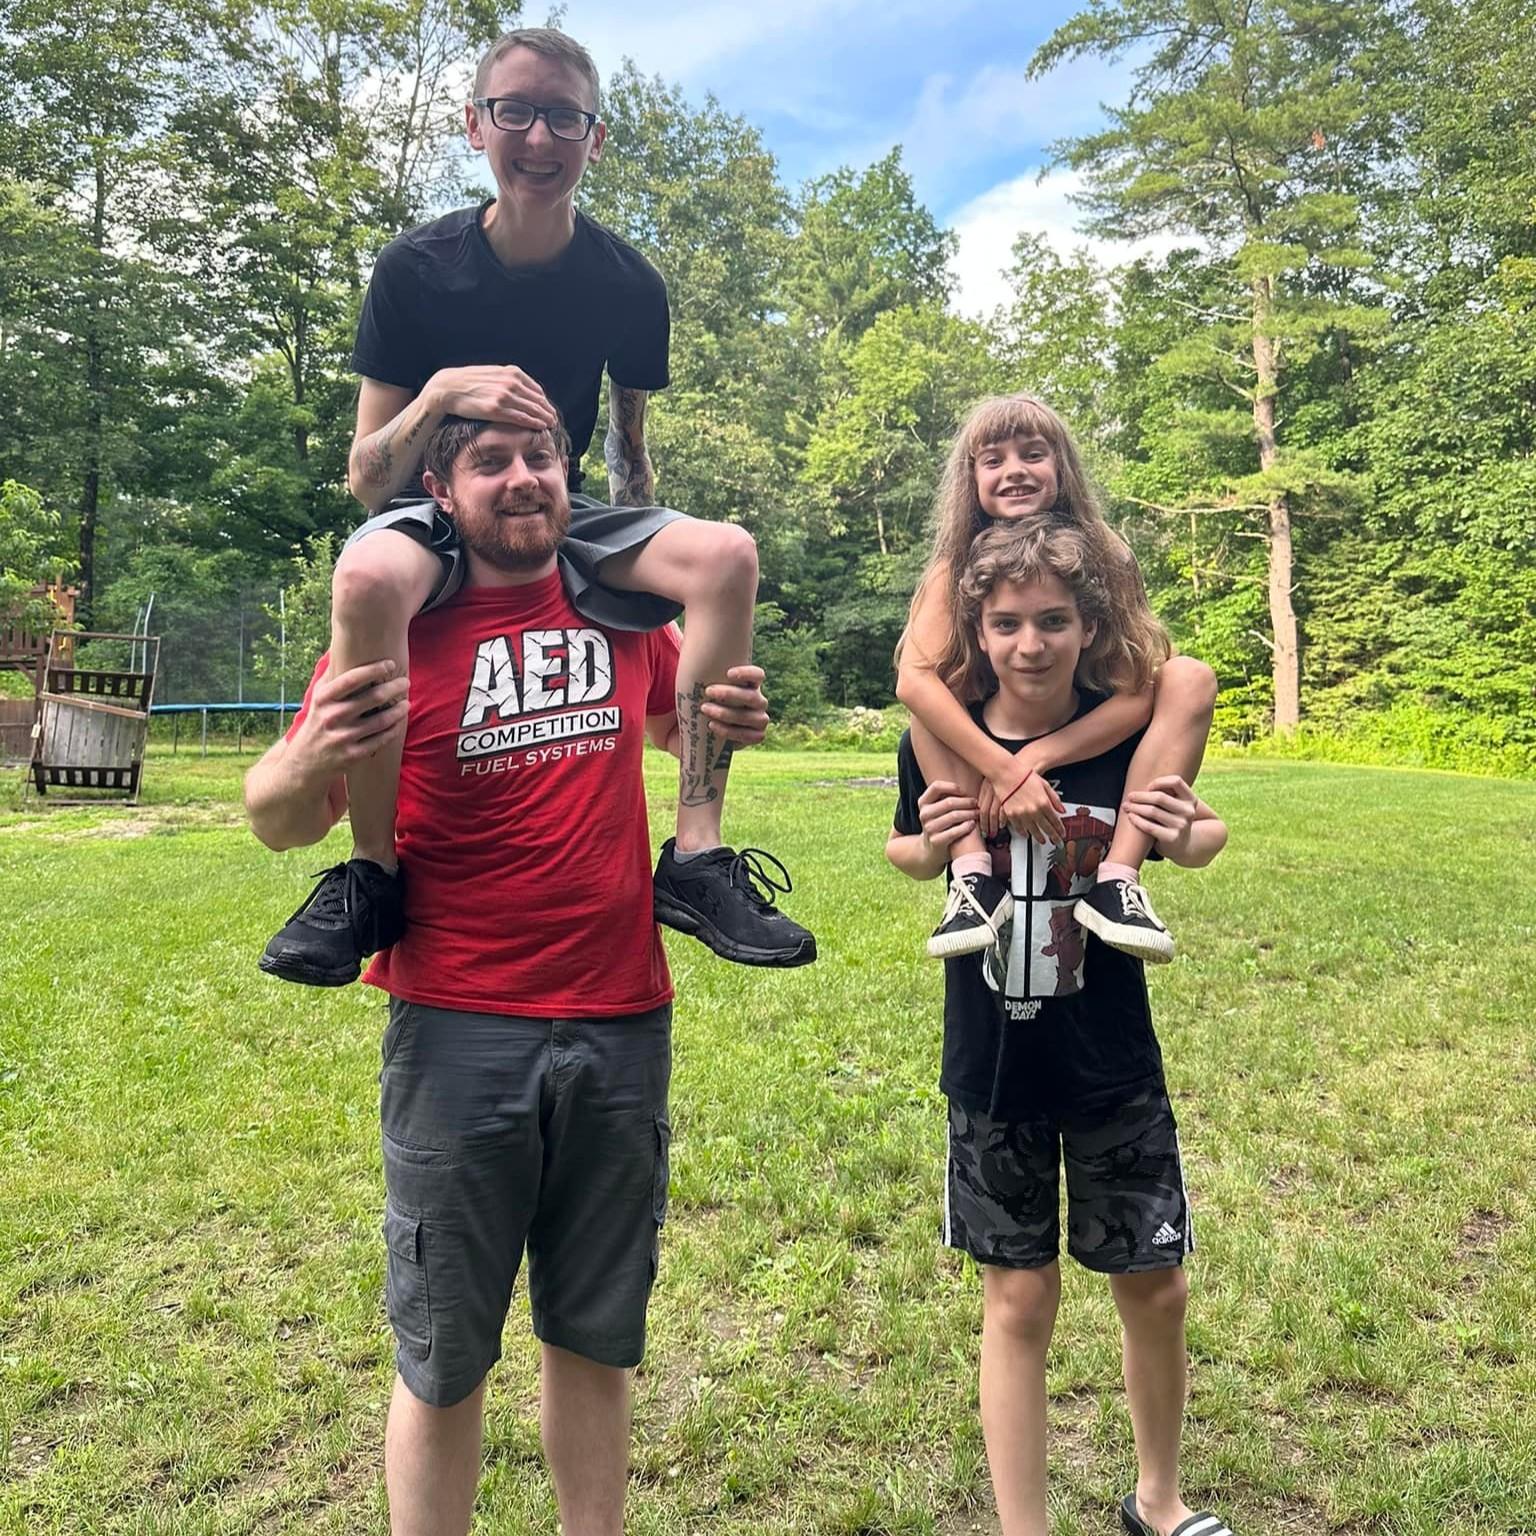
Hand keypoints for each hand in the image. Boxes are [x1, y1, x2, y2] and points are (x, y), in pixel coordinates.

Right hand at [288, 660, 408, 777]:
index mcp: (323, 699)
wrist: (304, 762)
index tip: (390, 664)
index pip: (352, 679)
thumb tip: (343, 647)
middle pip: (372, 698)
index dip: (374, 669)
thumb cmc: (317, 722)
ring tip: (407, 703)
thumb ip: (332, 675)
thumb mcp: (318, 698)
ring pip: (380, 720)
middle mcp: (332, 717)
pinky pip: (380, 739)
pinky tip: (399, 721)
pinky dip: (393, 729)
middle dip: (394, 687)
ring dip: (399, 710)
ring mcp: (343, 738)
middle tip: (405, 682)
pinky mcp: (352, 755)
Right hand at [426, 365, 556, 430]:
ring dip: (545, 418)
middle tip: (554, 420)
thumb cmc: (468, 383)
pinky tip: (540, 427)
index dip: (544, 402)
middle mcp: (511, 382)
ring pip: (533, 410)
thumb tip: (522, 390)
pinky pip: (522, 418)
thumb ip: (508, 380)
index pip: (536, 390)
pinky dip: (534, 423)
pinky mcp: (496, 409)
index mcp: (512, 372)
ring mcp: (504, 396)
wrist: (447, 388)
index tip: (548, 410)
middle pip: (538, 400)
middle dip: (548, 411)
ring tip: (551, 425)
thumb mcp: (492, 374)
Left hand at [700, 665, 768, 746]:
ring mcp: (760, 719)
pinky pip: (748, 735)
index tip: (728, 673)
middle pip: (752, 696)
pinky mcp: (757, 736)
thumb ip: (706, 669)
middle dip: (729, 694)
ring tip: (705, 709)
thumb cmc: (707, 700)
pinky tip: (712, 725)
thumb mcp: (708, 684)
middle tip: (708, 691)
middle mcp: (759, 701)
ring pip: (749, 716)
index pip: (758, 675)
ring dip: (725, 713)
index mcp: (752, 685)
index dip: (747, 673)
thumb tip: (690, 644)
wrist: (708, 729)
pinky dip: (729, 731)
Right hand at [916, 780, 980, 851]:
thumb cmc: (942, 824)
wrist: (931, 850)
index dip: (952, 787)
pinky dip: (966, 827)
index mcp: (923, 802)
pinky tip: (973, 824)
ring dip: (970, 814)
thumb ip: (947, 796)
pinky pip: (955, 831)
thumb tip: (968, 774)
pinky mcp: (936, 841)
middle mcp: (923, 814)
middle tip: (977, 803)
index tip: (964, 791)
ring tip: (978, 813)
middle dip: (966, 802)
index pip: (936, 787)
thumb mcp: (938, 809)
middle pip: (949, 802)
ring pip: (954, 816)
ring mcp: (928, 828)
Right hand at [981, 759, 1063, 843]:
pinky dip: (1024, 833)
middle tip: (1057, 841)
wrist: (1006, 772)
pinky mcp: (1011, 815)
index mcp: (1044, 802)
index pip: (1055, 821)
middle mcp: (1034, 810)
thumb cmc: (1024, 776)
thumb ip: (1054, 799)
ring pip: (1033, 831)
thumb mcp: (1044, 785)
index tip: (1062, 834)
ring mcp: (1022, 814)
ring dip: (1039, 837)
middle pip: (1047, 828)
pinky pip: (1019, 828)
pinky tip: (1027, 835)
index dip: (1060, 829)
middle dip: (1054, 837)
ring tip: (1043, 841)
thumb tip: (1061, 810)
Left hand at [1123, 774, 1200, 855]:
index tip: (1148, 787)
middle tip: (1130, 796)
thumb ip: (1167, 793)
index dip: (1159, 781)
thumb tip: (1141, 780)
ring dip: (1135, 807)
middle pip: (1159, 797)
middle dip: (1140, 796)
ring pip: (1152, 811)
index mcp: (1191, 799)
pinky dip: (1137, 820)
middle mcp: (1188, 811)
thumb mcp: (1177, 805)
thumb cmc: (1172, 819)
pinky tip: (1130, 816)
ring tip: (1126, 806)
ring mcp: (1182, 826)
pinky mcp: (1172, 838)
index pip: (1176, 781)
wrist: (1181, 845)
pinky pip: (1149, 826)